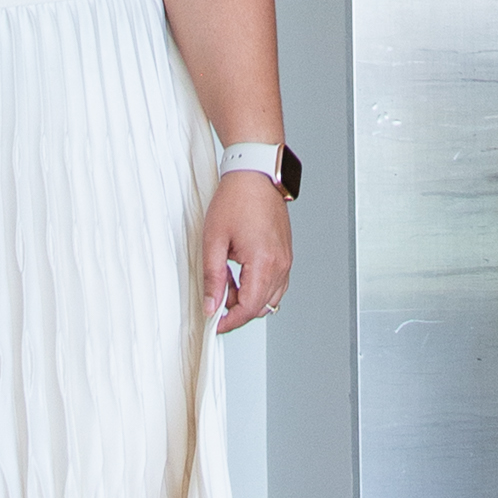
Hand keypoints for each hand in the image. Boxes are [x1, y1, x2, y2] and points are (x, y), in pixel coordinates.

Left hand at [202, 170, 290, 332]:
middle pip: (261, 307)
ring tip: (226, 279)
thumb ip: (213, 278)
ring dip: (248, 298)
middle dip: (237, 309)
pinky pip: (276, 283)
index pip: (250, 308)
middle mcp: (280, 264)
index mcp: (263, 262)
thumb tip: (211, 306)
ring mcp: (286, 259)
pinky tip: (240, 272)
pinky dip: (258, 286)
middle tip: (216, 295)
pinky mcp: (286, 253)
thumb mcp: (214, 240)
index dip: (230, 321)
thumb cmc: (236, 199)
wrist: (255, 173)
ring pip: (270, 297)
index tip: (215, 324)